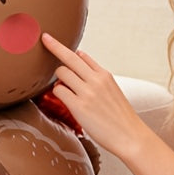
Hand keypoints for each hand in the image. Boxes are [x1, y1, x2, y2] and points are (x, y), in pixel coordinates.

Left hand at [41, 33, 149, 159]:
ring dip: (59, 80)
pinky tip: (65, 99)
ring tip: (65, 89)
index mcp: (104, 74)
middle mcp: (96, 79)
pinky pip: (59, 90)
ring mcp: (87, 92)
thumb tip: (79, 55)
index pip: (81, 55)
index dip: (64, 48)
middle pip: (69, 57)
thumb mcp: (112, 89)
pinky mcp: (79, 106)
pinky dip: (58, 93)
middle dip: (53, 46)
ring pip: (62, 73)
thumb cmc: (119, 116)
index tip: (50, 38)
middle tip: (43, 38)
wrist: (130, 136)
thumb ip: (96, 73)